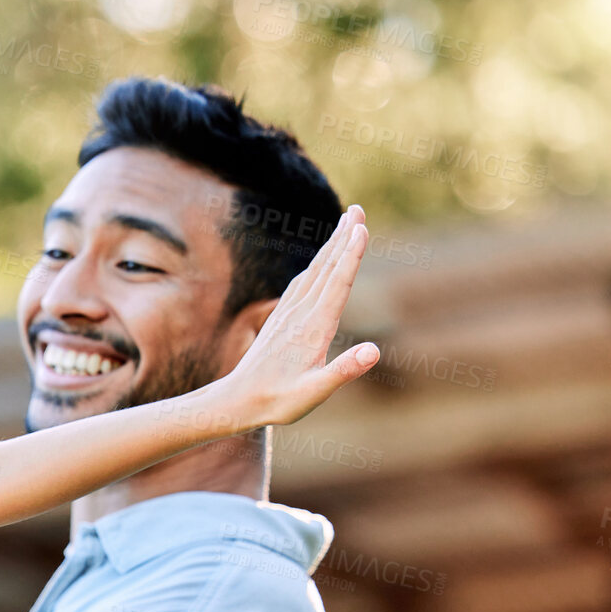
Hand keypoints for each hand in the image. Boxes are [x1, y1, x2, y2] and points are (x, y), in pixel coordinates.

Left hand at [218, 204, 380, 428]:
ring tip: (345, 226)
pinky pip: (300, 285)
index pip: (337, 284)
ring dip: (331, 248)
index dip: (351, 255)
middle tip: (358, 210)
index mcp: (314, 327)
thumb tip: (374, 351)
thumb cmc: (277, 401)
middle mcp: (300, 314)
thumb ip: (343, 370)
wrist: (237, 401)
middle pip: (326, 269)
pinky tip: (318, 264)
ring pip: (313, 273)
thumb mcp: (314, 392)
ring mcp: (288, 315)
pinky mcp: (280, 320)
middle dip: (343, 238)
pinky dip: (315, 267)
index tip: (361, 227)